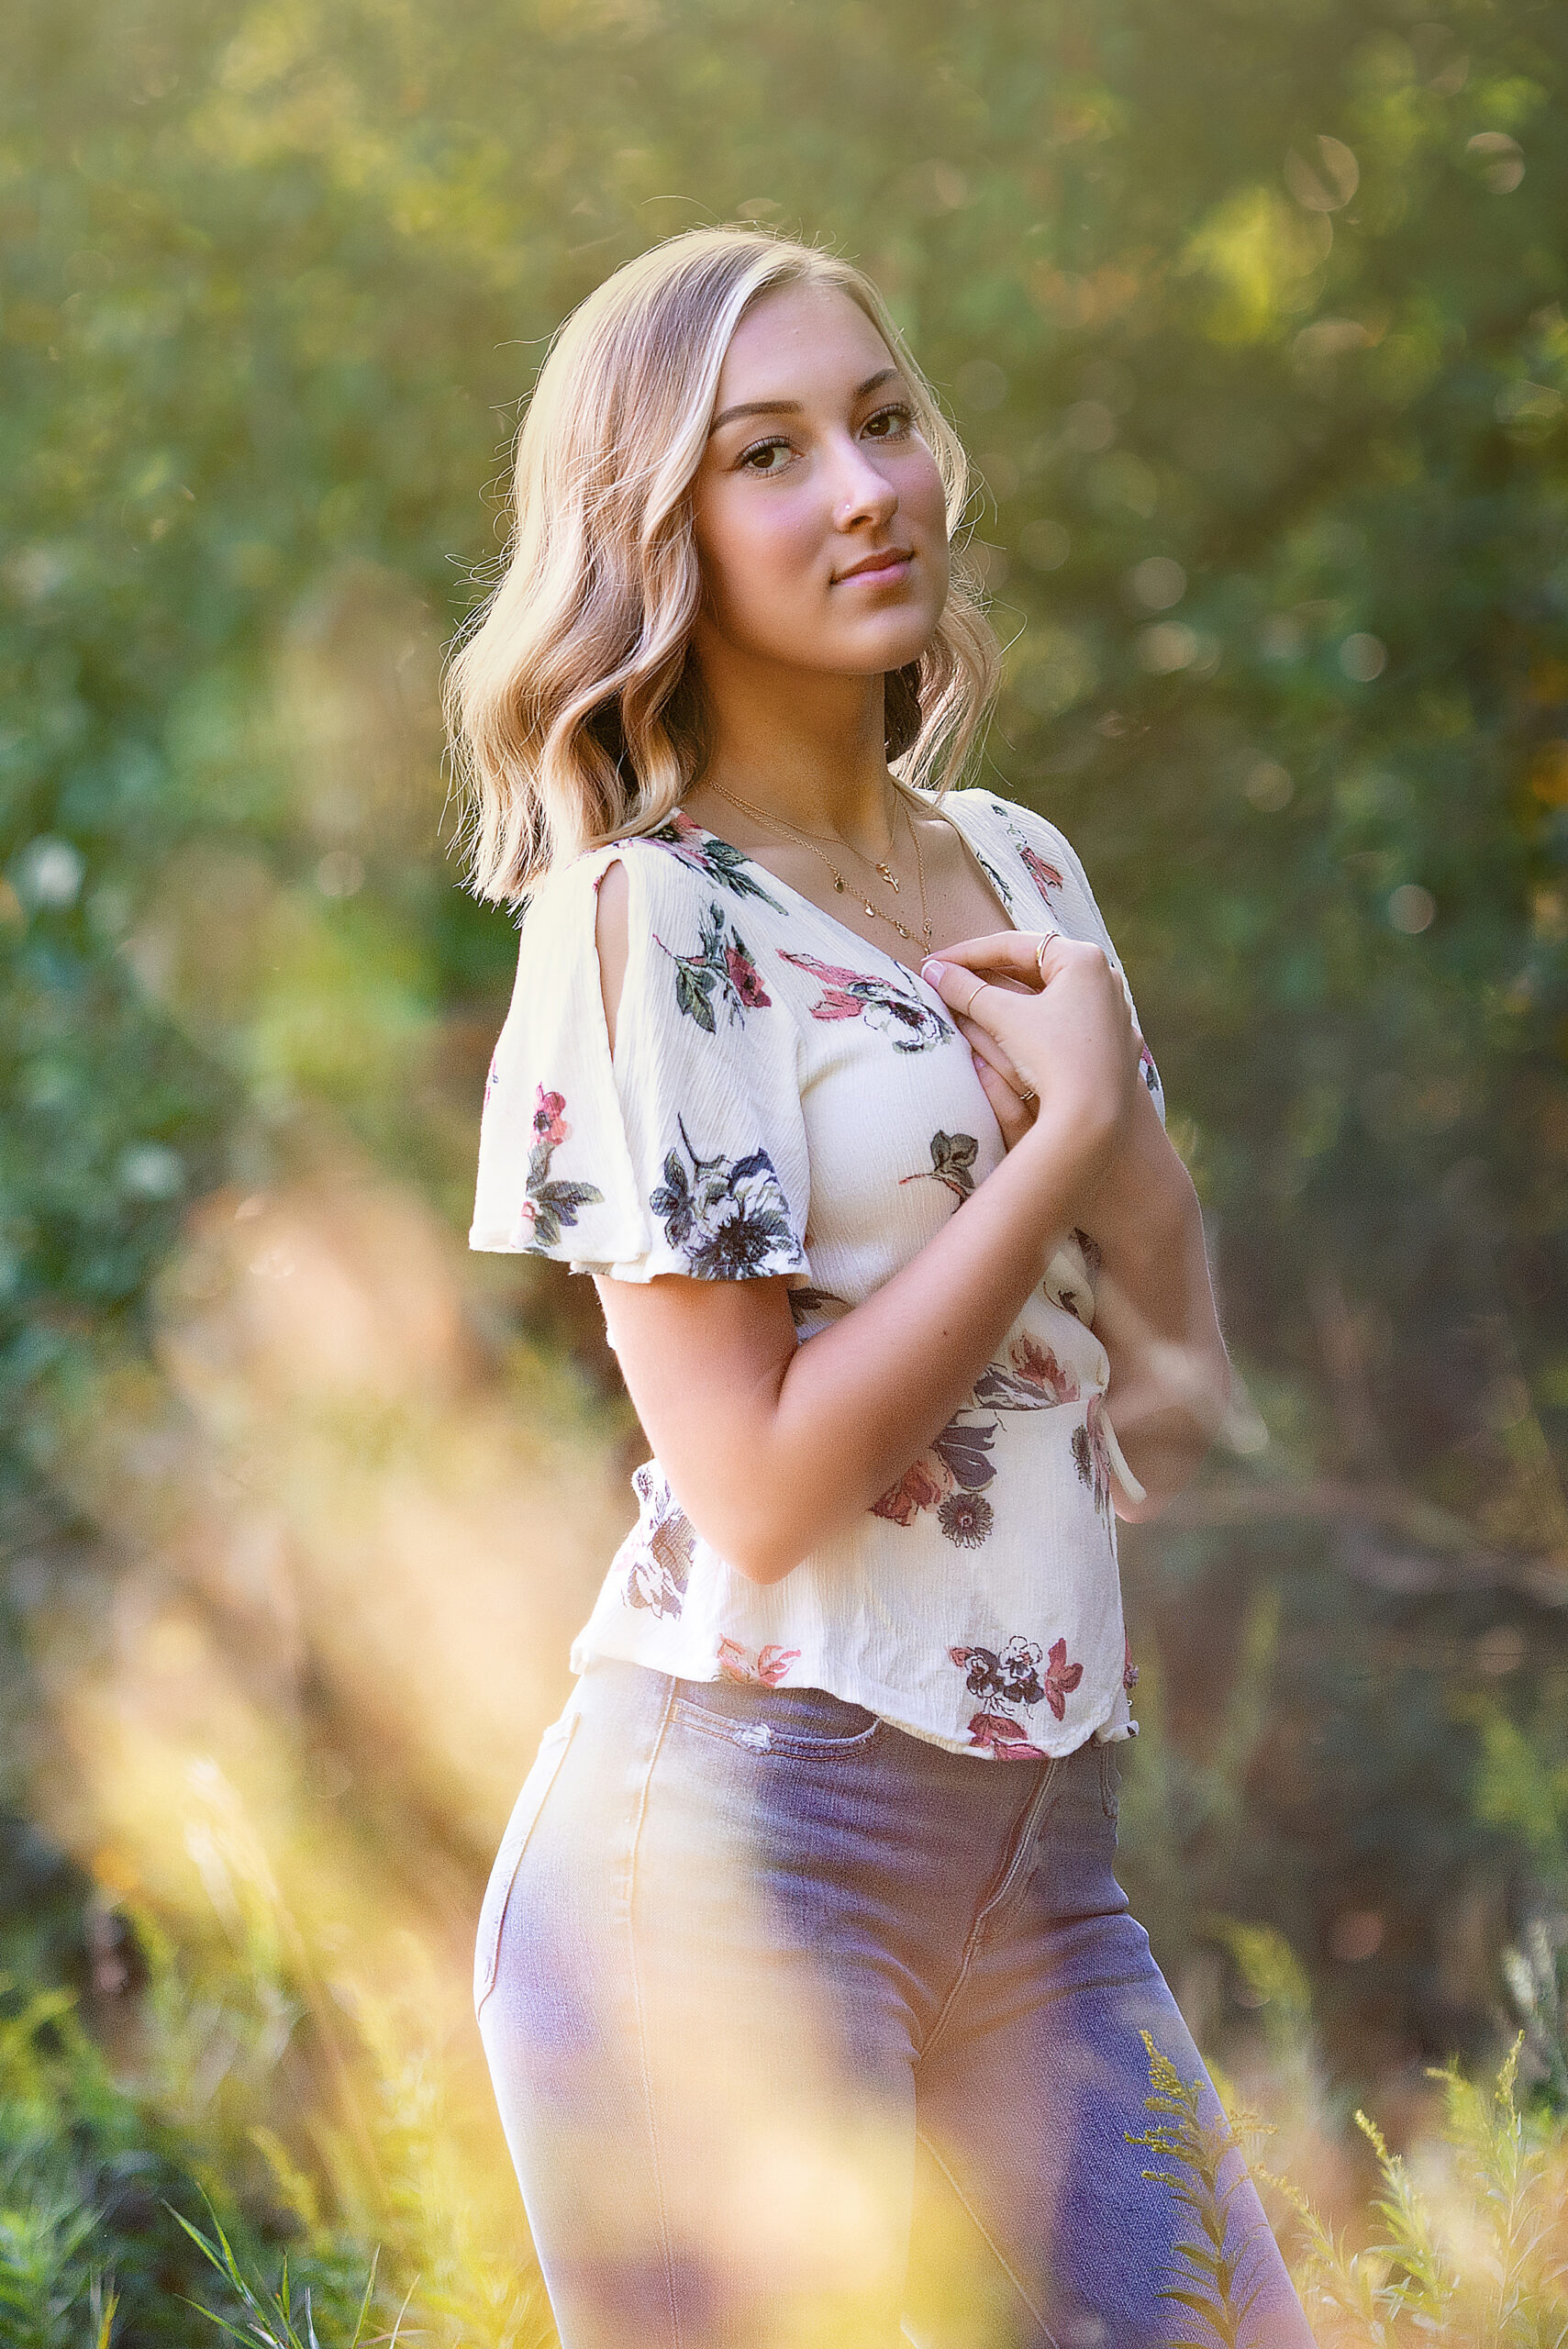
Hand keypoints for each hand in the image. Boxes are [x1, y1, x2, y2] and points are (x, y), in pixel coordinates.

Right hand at [922, 931, 1142, 1185]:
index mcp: (1083, 959)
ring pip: (1051, 995)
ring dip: (1010, 997)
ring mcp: (1114, 1012)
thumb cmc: (1053, 1058)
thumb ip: (966, 990)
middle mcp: (1106, 978)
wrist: (1095, 1118)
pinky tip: (1011, 1031)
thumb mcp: (1003, 1018)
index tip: (936, 963)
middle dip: (988, 974)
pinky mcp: (1115, 1044)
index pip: (1014, 945)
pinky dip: (1036, 1021)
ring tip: (972, 1003)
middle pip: (1034, 968)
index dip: (967, 953)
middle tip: (951, 980)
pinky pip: (1068, 1021)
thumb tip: (933, 971)